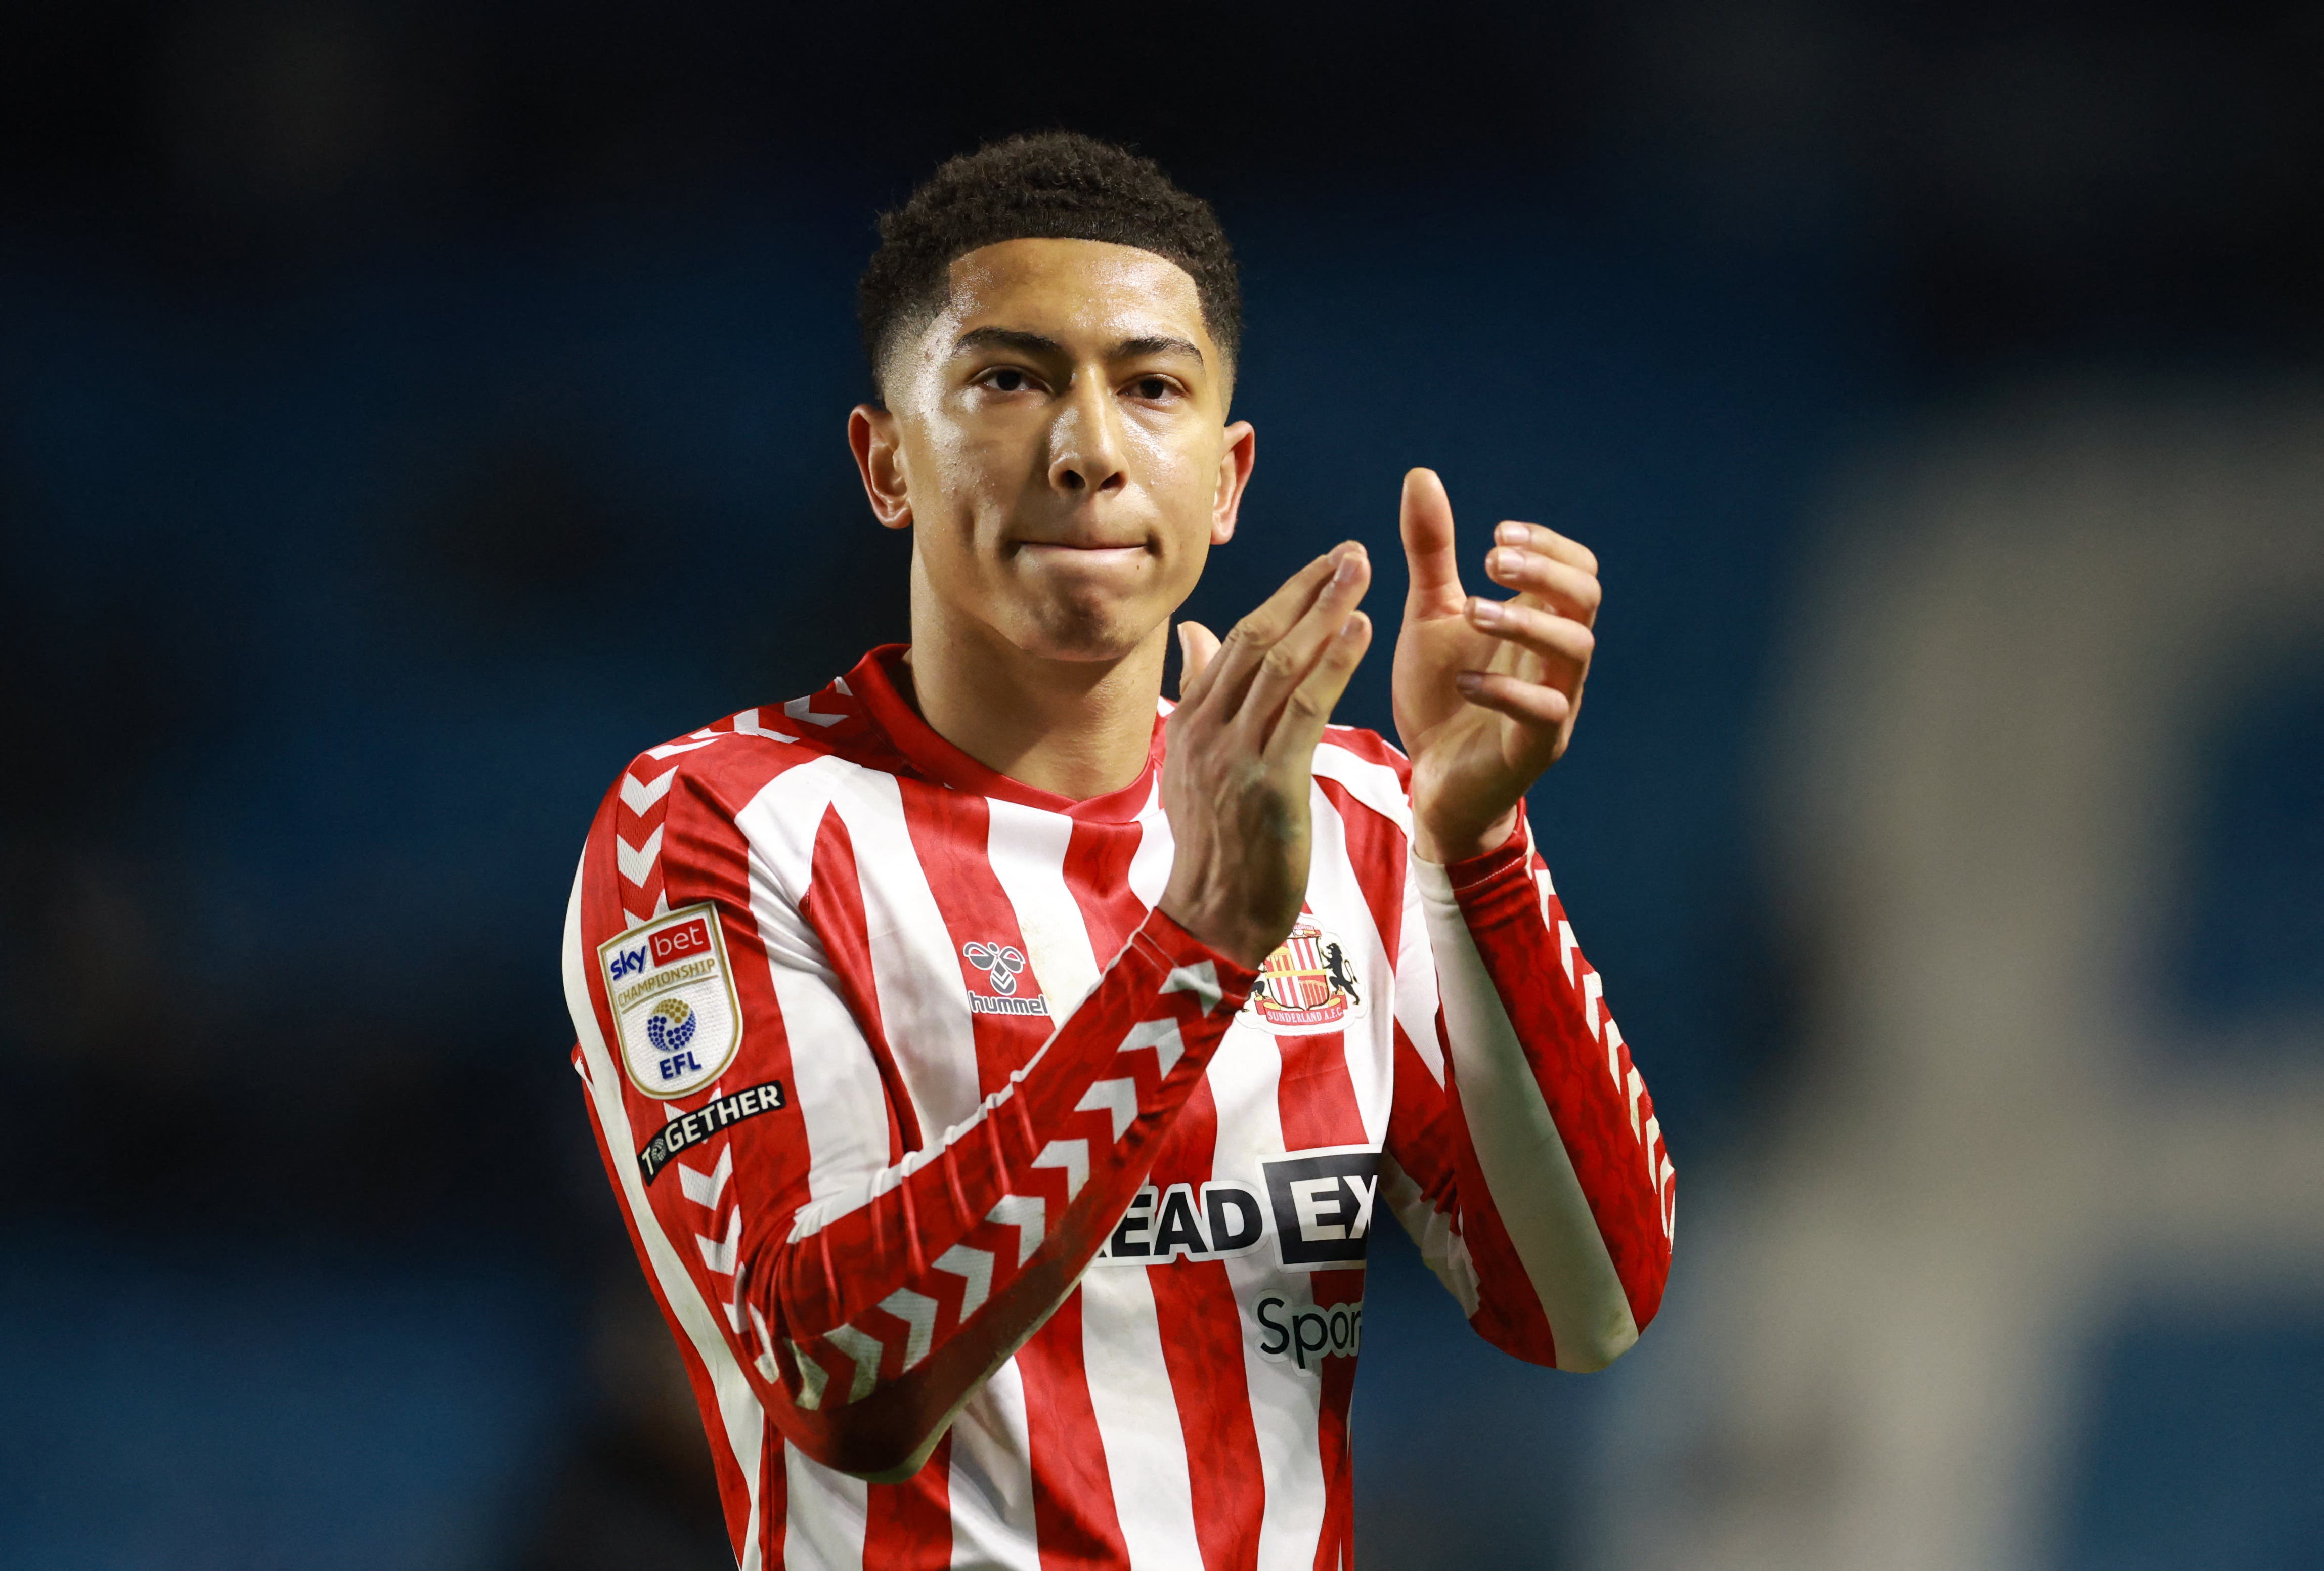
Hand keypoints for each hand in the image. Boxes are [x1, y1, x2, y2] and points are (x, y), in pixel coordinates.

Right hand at [1159, 544, 1373, 966]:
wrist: (1214, 918)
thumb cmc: (1215, 846)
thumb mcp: (1193, 765)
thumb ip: (1199, 696)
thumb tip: (1194, 634)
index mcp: (1191, 723)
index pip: (1238, 642)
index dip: (1283, 598)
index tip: (1323, 565)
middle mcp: (1207, 730)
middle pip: (1259, 639)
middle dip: (1307, 590)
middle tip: (1351, 552)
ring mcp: (1234, 755)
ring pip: (1281, 664)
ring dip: (1325, 610)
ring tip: (1361, 570)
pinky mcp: (1269, 784)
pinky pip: (1302, 709)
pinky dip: (1332, 663)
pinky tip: (1359, 628)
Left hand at [1391, 468, 1599, 862]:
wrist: (1431, 781)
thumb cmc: (1441, 695)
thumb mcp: (1430, 614)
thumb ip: (1432, 552)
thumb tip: (1421, 475)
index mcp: (1538, 622)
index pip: (1576, 569)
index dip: (1546, 546)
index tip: (1494, 536)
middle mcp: (1555, 659)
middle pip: (1586, 599)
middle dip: (1544, 572)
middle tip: (1490, 561)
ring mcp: (1553, 703)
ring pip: (1575, 651)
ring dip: (1525, 621)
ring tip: (1470, 611)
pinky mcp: (1535, 747)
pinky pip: (1543, 713)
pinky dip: (1504, 689)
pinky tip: (1463, 679)